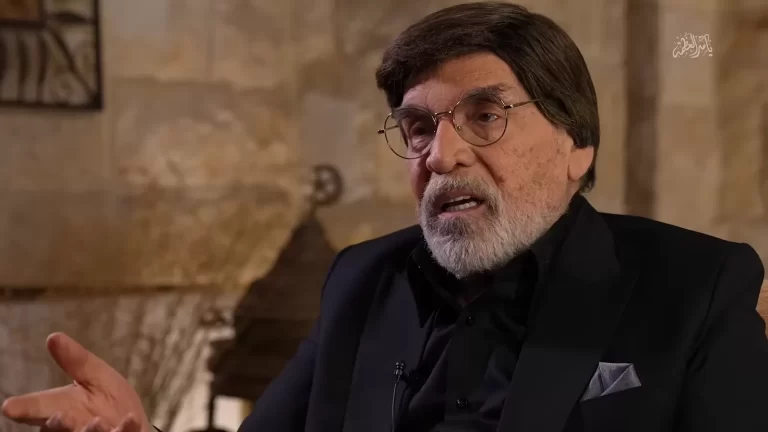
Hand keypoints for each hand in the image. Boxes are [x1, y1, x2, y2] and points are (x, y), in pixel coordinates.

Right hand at [1, 333, 151, 431]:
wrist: (134, 425)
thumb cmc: (108, 401)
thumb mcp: (95, 377)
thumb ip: (76, 362)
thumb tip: (53, 337)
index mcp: (61, 410)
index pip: (38, 409)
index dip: (24, 409)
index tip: (9, 407)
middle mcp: (71, 429)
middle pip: (58, 429)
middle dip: (57, 425)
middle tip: (57, 416)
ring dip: (88, 431)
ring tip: (95, 422)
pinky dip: (125, 429)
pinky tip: (130, 419)